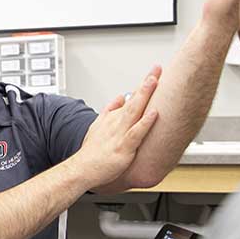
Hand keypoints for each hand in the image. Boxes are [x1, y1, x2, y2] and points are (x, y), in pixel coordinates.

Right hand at [74, 69, 159, 188]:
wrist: (83, 168)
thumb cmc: (91, 151)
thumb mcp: (98, 125)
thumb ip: (110, 110)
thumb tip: (120, 97)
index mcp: (113, 117)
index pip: (130, 97)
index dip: (142, 84)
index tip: (153, 73)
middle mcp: (117, 122)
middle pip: (134, 99)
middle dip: (146, 83)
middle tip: (156, 69)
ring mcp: (120, 134)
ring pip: (135, 111)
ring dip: (144, 95)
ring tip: (154, 82)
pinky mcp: (123, 147)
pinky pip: (136, 133)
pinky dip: (145, 123)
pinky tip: (154, 114)